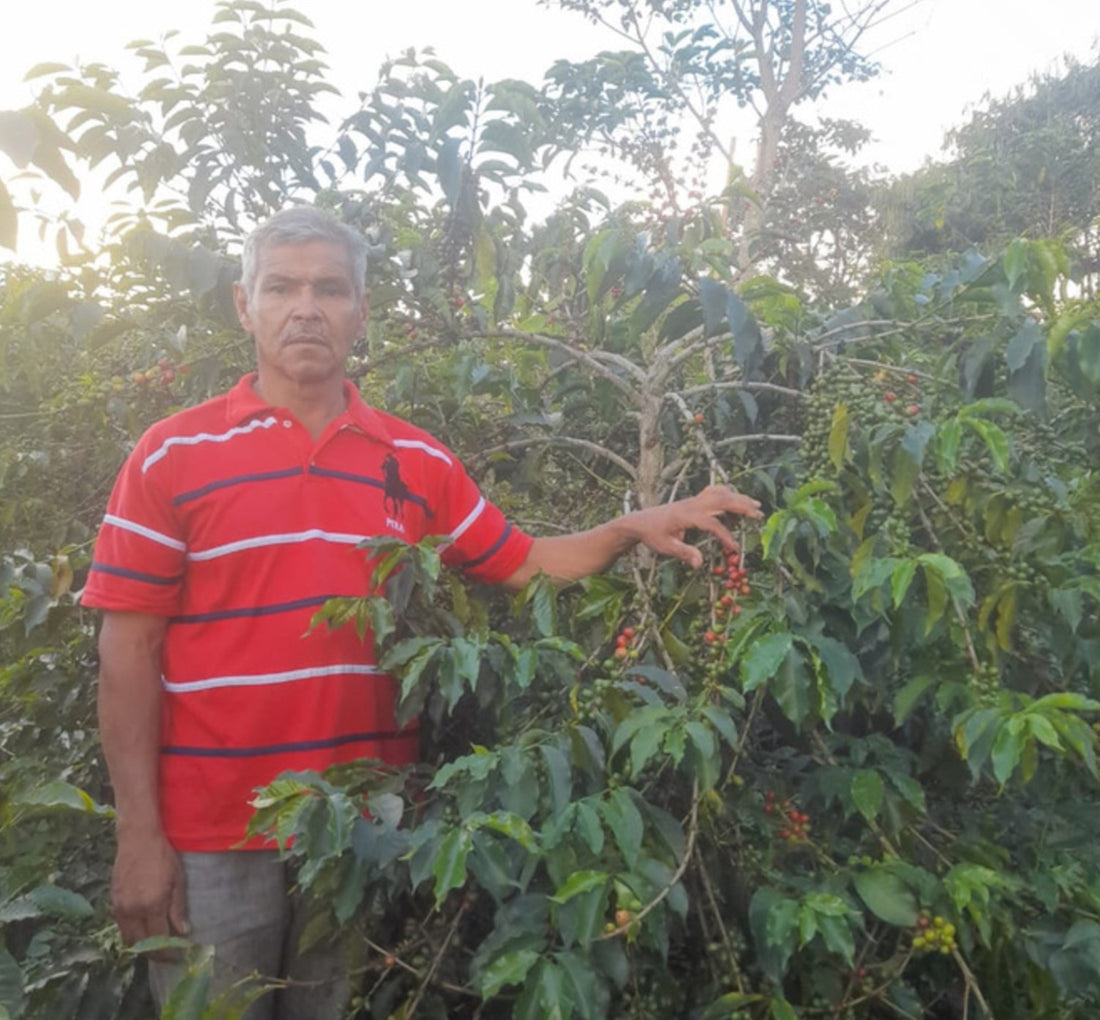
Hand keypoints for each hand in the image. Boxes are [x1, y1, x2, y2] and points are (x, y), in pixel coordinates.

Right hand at [111, 829, 188, 957]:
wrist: (138, 838)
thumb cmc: (162, 856)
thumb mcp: (178, 880)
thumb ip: (178, 908)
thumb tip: (183, 932)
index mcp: (152, 905)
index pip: (159, 940)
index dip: (168, 953)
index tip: (177, 956)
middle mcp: (133, 910)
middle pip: (141, 945)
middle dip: (155, 955)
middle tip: (167, 956)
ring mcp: (120, 907)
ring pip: (128, 939)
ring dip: (141, 947)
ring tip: (156, 946)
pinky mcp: (112, 903)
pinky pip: (121, 927)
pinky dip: (132, 934)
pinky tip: (143, 930)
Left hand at [625, 484, 762, 568]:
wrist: (640, 522)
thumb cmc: (652, 535)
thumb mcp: (665, 547)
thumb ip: (683, 553)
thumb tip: (700, 563)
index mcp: (686, 516)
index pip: (711, 523)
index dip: (725, 535)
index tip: (735, 548)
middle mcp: (692, 505)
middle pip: (721, 501)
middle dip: (741, 506)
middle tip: (759, 514)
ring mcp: (693, 500)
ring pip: (719, 494)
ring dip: (739, 498)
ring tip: (756, 505)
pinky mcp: (693, 500)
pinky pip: (712, 492)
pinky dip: (726, 492)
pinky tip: (736, 497)